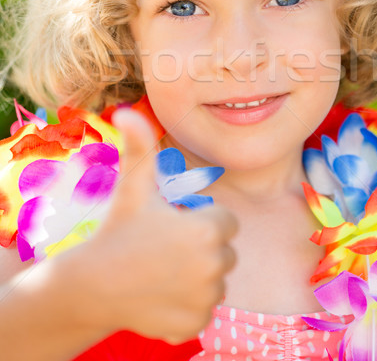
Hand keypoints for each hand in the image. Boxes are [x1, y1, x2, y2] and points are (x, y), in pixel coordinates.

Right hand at [77, 108, 236, 342]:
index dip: (202, 222)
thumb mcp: (133, 187)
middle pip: (223, 252)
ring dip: (197, 277)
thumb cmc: (118, 230)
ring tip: (163, 271)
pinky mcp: (196, 325)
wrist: (92, 286)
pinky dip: (189, 305)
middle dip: (202, 249)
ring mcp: (206, 299)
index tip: (176, 224)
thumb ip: (138, 147)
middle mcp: (214, 266)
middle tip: (166, 248)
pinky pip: (205, 309)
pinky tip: (162, 295)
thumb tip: (126, 110)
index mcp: (208, 231)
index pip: (226, 222)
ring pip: (215, 282)